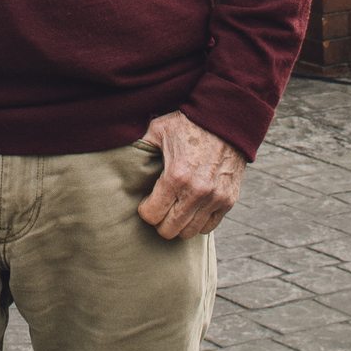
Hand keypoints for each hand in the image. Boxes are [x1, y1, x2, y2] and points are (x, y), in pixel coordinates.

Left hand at [137, 111, 245, 239]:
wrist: (225, 118)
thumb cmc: (188, 123)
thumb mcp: (158, 129)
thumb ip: (140, 145)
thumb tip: (122, 153)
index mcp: (176, 176)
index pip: (152, 215)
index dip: (145, 211)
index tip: (145, 203)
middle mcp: (197, 192)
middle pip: (169, 230)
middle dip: (159, 222)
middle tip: (158, 209)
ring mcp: (215, 198)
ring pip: (189, 232)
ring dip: (178, 225)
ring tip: (174, 211)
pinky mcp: (228, 200)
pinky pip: (209, 227)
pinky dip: (198, 223)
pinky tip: (191, 210)